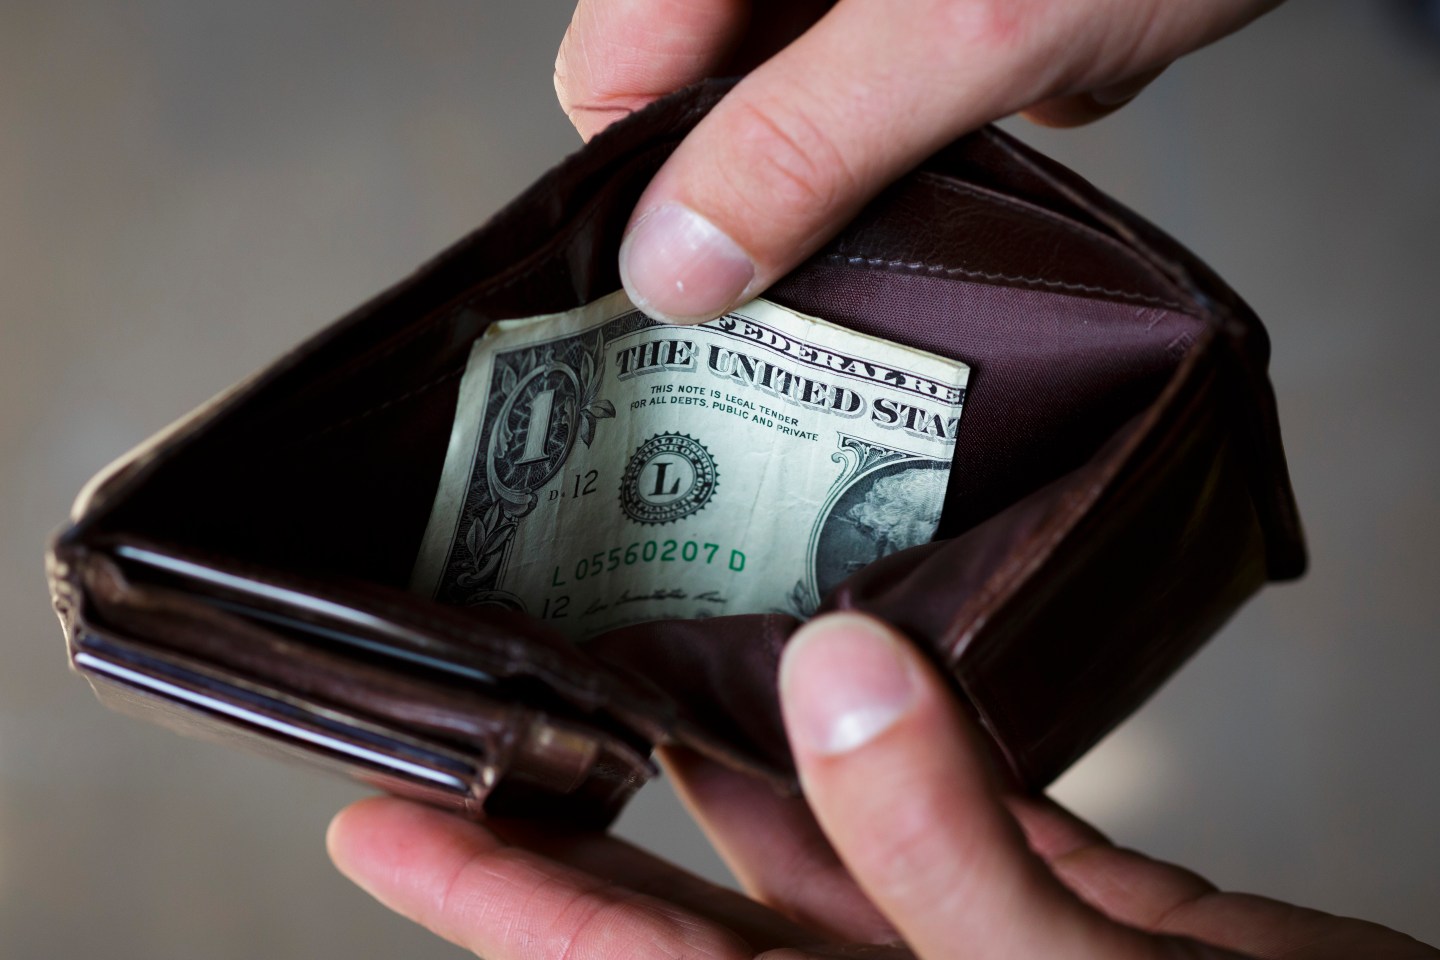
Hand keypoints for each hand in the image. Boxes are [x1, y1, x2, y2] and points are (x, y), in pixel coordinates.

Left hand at [326, 612, 1436, 958]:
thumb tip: (836, 674)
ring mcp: (971, 940)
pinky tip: (859, 650)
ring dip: (742, 737)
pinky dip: (912, 723)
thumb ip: (947, 850)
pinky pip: (959, 799)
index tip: (380, 823)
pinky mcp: (1068, 901)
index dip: (497, 897)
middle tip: (485, 702)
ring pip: (822, 830)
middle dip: (586, 804)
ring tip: (644, 634)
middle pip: (695, 894)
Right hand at [551, 0, 1283, 323]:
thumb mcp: (963, 30)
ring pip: (804, 116)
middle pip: (707, 103)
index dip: (647, 188)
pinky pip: (896, 104)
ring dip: (879, 166)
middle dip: (779, 186)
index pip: (614, 74)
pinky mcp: (934, 16)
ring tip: (963, 153)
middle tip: (837, 254)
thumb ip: (804, 142)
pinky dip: (953, 135)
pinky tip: (1024, 106)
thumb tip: (674, 262)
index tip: (704, 290)